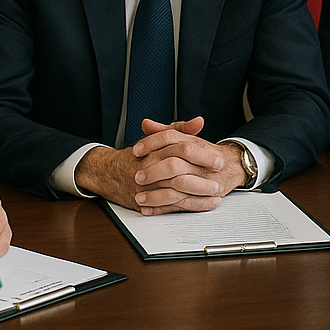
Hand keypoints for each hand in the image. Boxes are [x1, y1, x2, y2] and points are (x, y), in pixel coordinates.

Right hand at [73, 117, 245, 214]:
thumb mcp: (159, 138)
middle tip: (219, 177)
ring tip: (217, 193)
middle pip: (178, 171)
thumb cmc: (140, 155)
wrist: (110, 173)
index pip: (180, 149)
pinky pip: (171, 207)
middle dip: (201, 176)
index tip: (218, 158)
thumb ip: (180, 129)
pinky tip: (207, 204)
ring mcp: (147, 187)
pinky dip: (191, 206)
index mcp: (154, 149)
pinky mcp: (147, 203)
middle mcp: (149, 168)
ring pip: (175, 192)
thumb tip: (199, 122)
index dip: (201, 154)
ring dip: (198, 194)